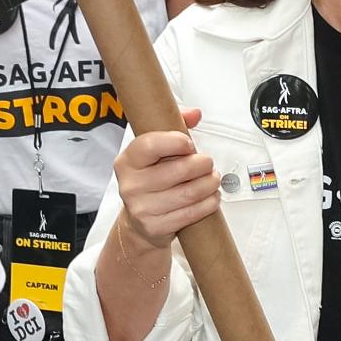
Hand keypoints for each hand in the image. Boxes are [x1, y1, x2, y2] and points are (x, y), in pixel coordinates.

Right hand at [114, 108, 219, 248]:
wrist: (139, 221)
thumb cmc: (151, 179)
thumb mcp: (156, 151)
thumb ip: (175, 125)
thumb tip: (194, 113)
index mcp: (128, 160)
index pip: (151, 145)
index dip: (176, 142)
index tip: (189, 144)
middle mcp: (130, 184)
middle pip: (178, 170)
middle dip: (202, 164)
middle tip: (208, 163)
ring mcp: (141, 208)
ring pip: (189, 193)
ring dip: (209, 184)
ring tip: (213, 179)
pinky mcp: (155, 227)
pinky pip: (191, 213)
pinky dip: (208, 203)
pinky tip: (211, 197)